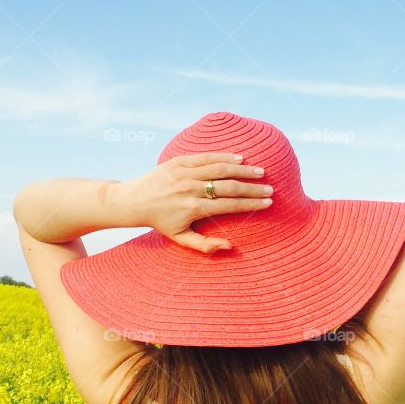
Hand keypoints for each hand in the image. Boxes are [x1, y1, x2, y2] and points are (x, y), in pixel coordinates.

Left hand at [112, 151, 272, 253]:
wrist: (134, 201)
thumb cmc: (160, 222)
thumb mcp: (180, 239)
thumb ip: (205, 246)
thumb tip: (230, 246)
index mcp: (194, 209)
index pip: (229, 205)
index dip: (250, 204)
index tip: (267, 203)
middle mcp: (191, 189)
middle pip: (229, 187)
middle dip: (253, 188)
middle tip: (270, 189)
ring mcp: (185, 173)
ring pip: (220, 168)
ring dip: (243, 169)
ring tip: (260, 171)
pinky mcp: (179, 161)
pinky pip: (206, 157)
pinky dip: (224, 156)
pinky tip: (240, 158)